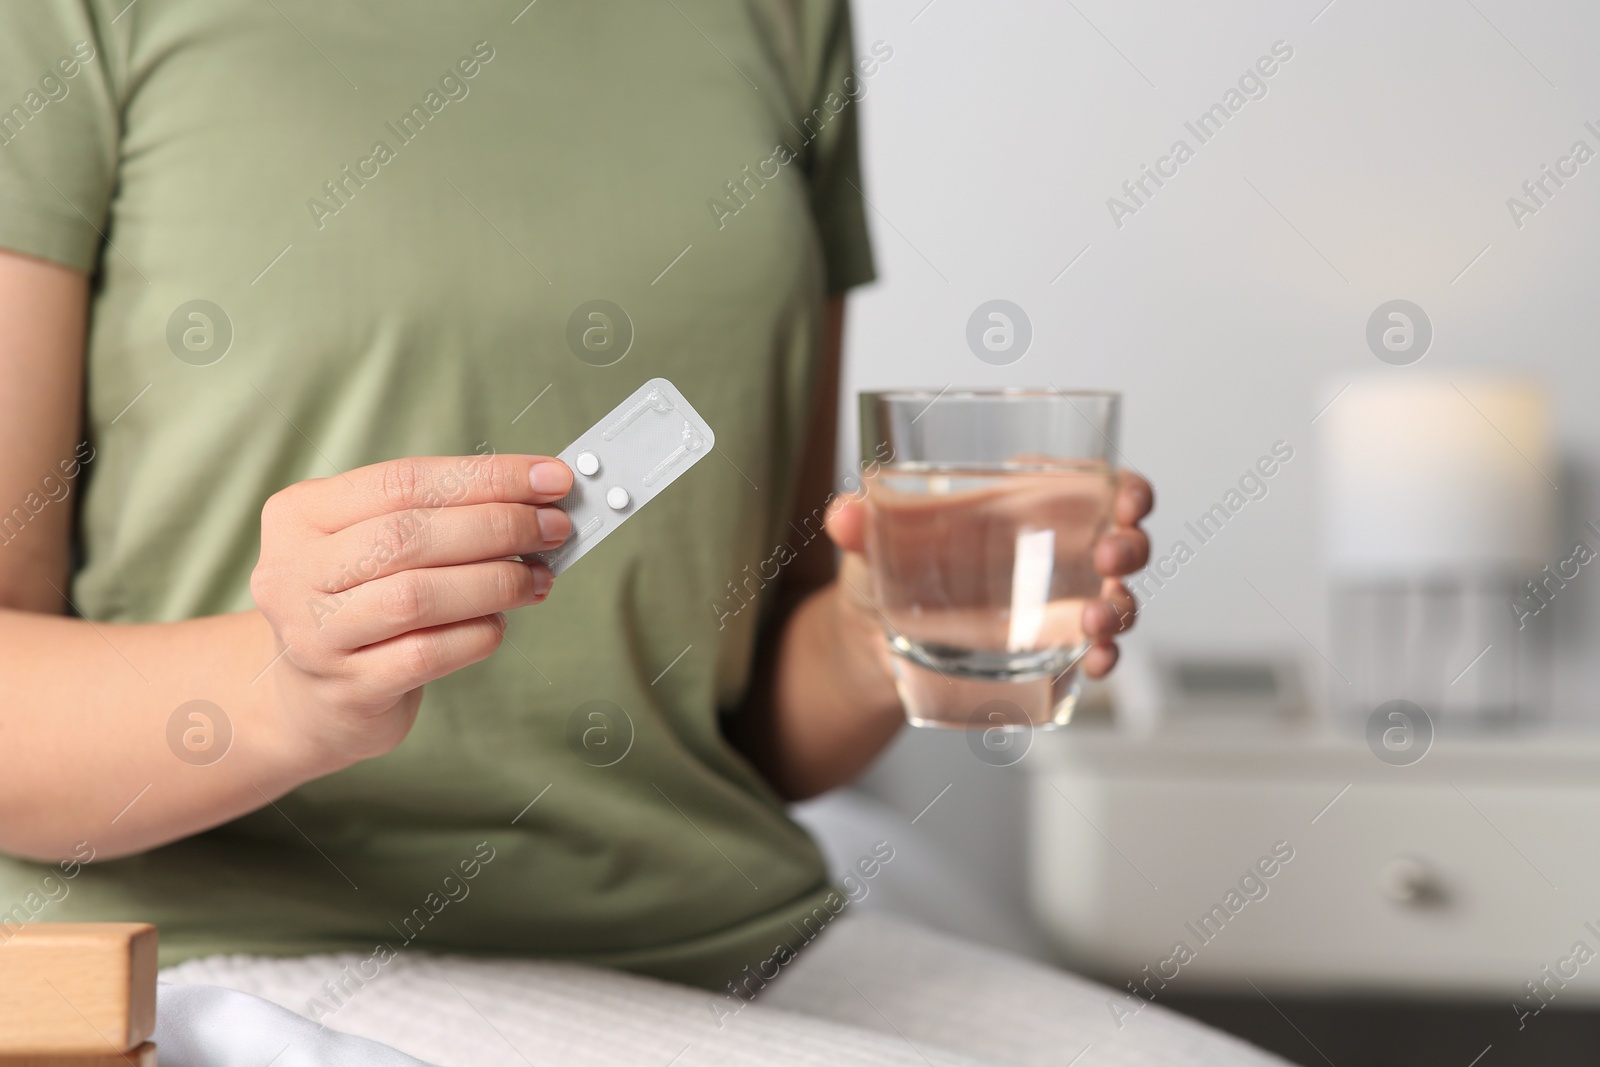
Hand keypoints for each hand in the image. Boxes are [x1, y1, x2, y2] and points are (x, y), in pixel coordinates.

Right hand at [250, 453, 572, 765]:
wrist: (315, 696)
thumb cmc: (363, 600)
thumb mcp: (375, 542)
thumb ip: (441, 514)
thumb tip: (538, 496)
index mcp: (300, 514)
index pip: (404, 480)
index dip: (487, 477)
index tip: (550, 478)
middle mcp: (294, 571)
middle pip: (408, 535)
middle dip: (497, 526)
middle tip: (554, 528)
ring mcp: (315, 635)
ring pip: (415, 596)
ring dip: (494, 581)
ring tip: (538, 577)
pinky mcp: (349, 688)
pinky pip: (427, 653)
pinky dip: (477, 633)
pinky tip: (499, 624)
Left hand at [823, 470, 1152, 680]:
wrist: (870, 643)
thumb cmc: (883, 569)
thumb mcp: (870, 542)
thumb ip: (858, 524)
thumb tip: (841, 515)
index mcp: (1025, 501)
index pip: (1095, 483)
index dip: (1125, 488)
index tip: (1128, 498)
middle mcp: (1056, 548)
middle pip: (1122, 537)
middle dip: (1132, 544)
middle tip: (1113, 557)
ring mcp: (1059, 601)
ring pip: (1118, 597)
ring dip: (1122, 608)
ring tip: (1097, 621)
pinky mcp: (1049, 649)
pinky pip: (1094, 652)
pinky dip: (1105, 658)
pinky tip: (1096, 662)